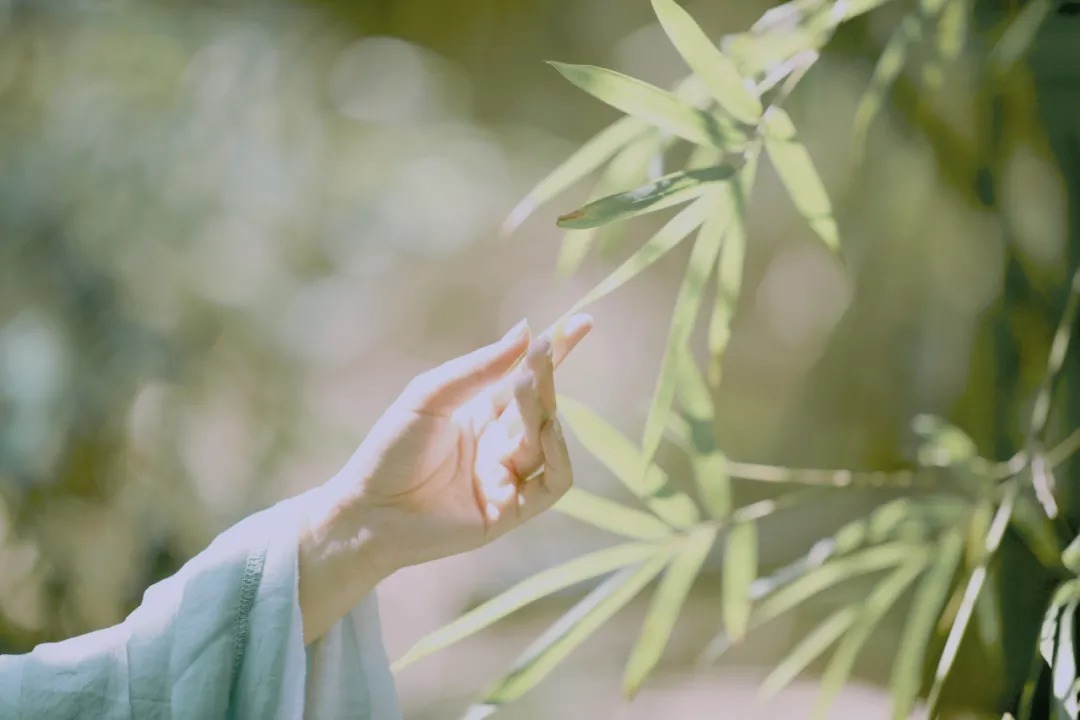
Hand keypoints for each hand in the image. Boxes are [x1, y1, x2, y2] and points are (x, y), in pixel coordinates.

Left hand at [296, 314, 592, 642]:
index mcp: (479, 413)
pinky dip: (559, 455)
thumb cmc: (390, 449)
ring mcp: (507, 477)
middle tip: (544, 351)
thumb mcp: (432, 395)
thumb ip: (481, 368)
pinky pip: (554, 483)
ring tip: (525, 384)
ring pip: (545, 438)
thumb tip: (527, 330)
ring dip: (541, 409)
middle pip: (540, 405)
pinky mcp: (512, 511)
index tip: (582, 323)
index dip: (556, 353)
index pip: (527, 378)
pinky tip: (548, 430)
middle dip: (546, 375)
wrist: (367, 510)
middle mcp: (498, 444)